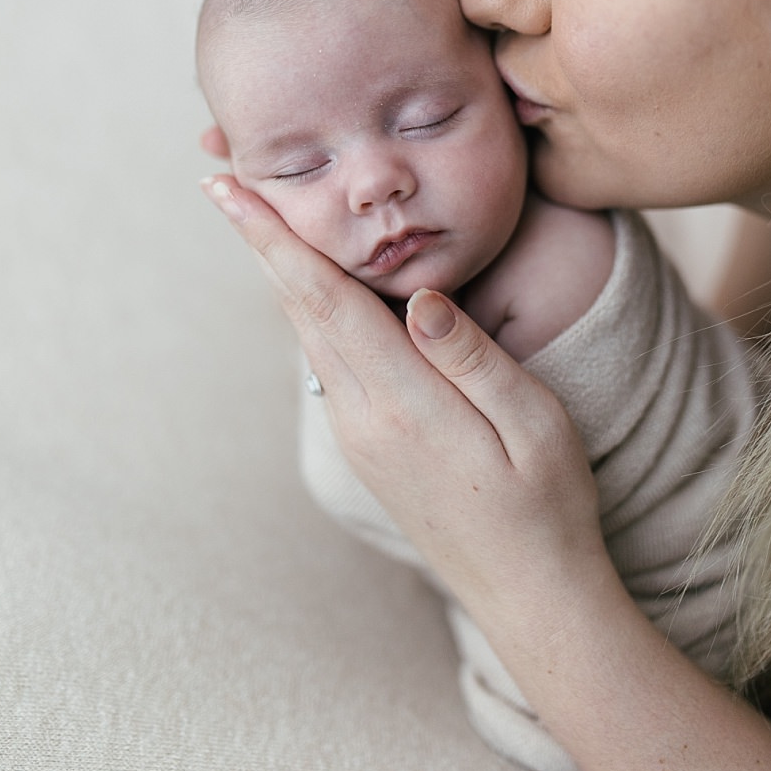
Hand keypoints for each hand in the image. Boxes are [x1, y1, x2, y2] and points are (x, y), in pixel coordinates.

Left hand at [201, 172, 611, 632]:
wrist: (529, 593)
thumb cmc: (548, 505)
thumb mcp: (533, 423)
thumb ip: (476, 357)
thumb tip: (423, 295)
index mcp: (401, 404)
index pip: (326, 301)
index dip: (276, 240)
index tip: (228, 191)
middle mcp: (363, 419)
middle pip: (301, 311)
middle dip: (261, 242)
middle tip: (221, 177)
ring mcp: (359, 436)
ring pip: (309, 336)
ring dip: (282, 274)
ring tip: (255, 214)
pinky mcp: (369, 447)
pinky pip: (329, 362)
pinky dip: (310, 311)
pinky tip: (310, 284)